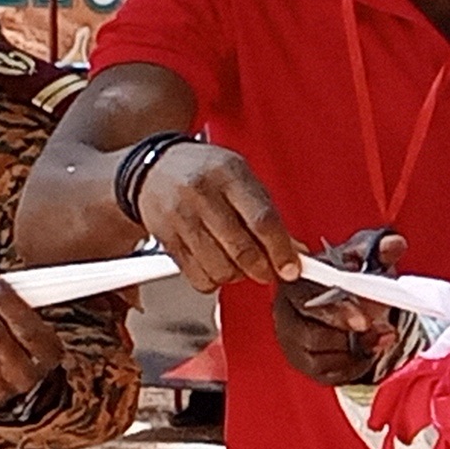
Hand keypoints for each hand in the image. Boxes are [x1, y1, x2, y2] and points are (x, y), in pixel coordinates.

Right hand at [133, 140, 299, 290]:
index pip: (262, 219)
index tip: (291, 268)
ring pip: (220, 268)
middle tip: (269, 271)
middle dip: (262, 269)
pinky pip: (198, 277)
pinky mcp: (167, 240)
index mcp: (229, 174)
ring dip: (237, 275)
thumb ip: (267, 211)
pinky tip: (217, 265)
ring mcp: (182, 218)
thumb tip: (293, 248)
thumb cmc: (205, 171)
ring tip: (239, 262)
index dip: (281, 250)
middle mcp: (203, 195)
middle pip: (241, 249)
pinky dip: (214, 280)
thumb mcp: (241, 176)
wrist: (155, 168)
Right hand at [272, 229, 407, 385]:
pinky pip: (329, 371)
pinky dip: (355, 363)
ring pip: (322, 354)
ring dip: (357, 348)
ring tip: (381, 337)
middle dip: (350, 336)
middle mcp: (286, 313)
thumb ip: (378, 251)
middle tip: (383, 333)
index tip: (363, 322)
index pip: (306, 297)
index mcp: (295, 282)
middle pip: (311, 333)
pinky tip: (368, 350)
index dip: (336, 311)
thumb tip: (394, 244)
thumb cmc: (348, 283)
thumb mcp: (364, 262)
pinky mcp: (304, 363)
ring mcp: (292, 341)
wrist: (348, 308)